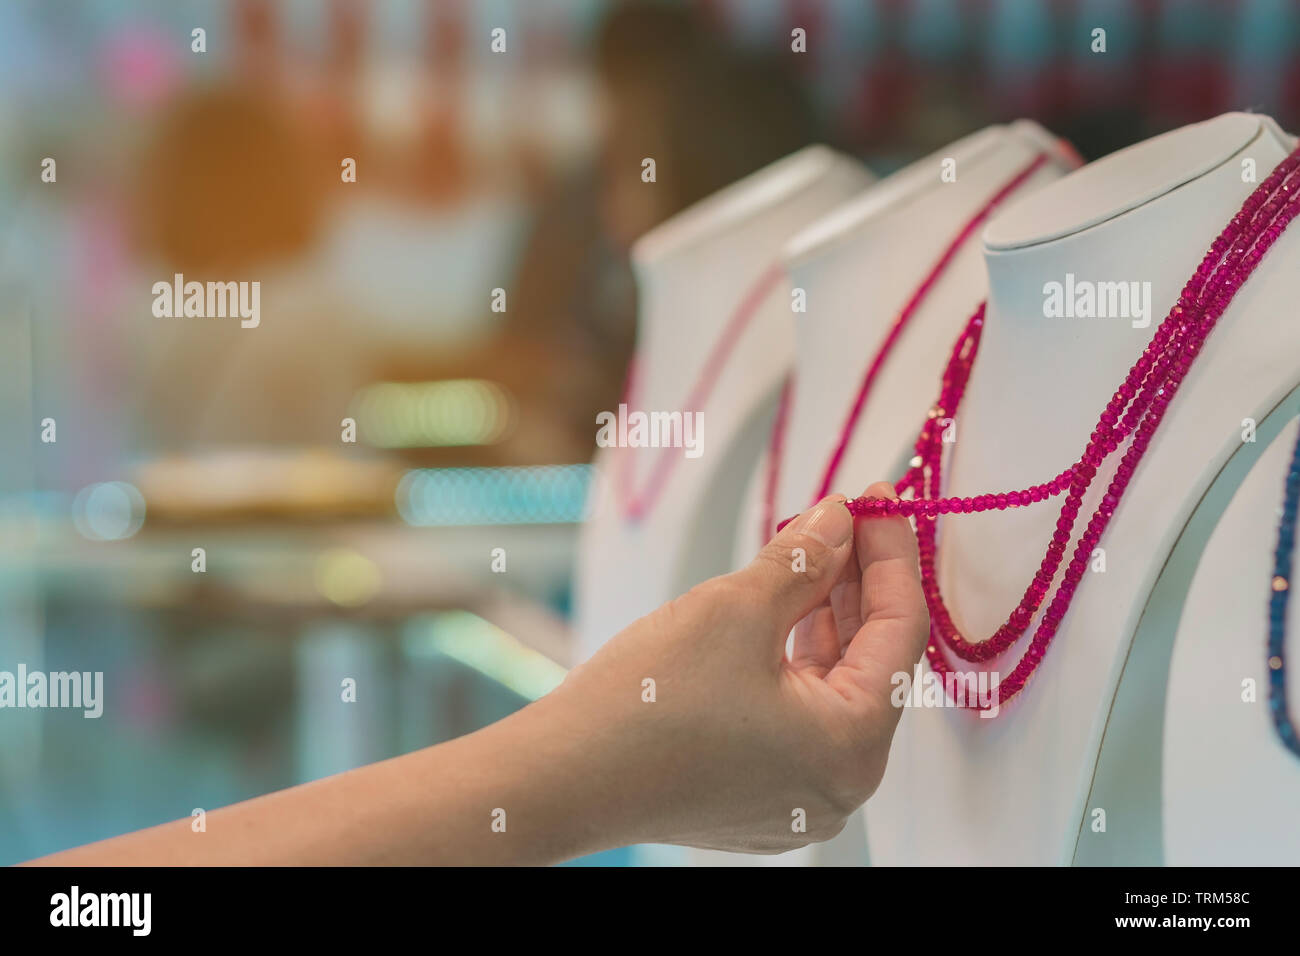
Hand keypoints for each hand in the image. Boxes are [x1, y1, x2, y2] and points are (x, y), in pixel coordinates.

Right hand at [553, 482, 928, 853]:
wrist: (559, 777)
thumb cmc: (646, 705)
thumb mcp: (737, 607)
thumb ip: (805, 559)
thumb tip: (840, 522)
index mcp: (852, 749)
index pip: (900, 631)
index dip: (891, 554)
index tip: (876, 499)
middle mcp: (837, 786)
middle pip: (868, 661)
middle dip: (855, 582)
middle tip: (843, 517)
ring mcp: (795, 797)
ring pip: (828, 687)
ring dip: (821, 615)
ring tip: (809, 550)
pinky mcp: (756, 794)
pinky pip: (795, 713)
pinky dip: (791, 656)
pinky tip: (778, 605)